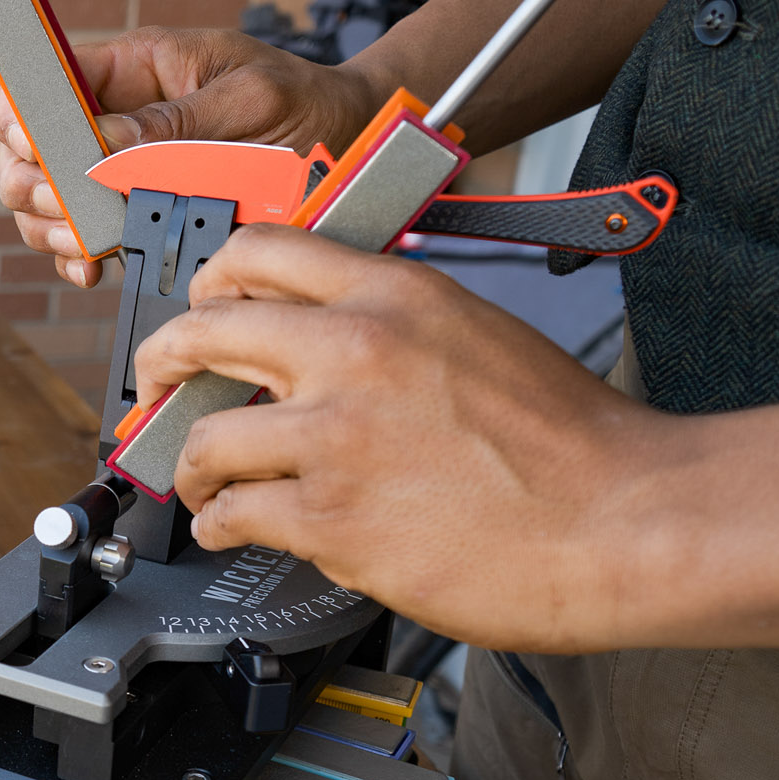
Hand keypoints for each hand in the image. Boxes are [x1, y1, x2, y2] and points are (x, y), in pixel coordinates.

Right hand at [0, 28, 378, 287]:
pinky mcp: (133, 217)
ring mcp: (117, 173)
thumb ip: (176, 120)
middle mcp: (113, 121)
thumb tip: (103, 142)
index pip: (42, 83)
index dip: (22, 115)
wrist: (343, 144)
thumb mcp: (249, 96)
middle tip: (69, 208)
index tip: (36, 145)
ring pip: (42, 204)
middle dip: (34, 184)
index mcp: (132, 71)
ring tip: (86, 243)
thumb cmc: (303, 100)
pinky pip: (77, 243)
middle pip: (25, 152)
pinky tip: (92, 268)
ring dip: (52, 229)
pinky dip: (73, 260)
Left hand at [135, 225, 676, 651]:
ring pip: (202, 439)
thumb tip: (318, 340)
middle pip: (201, 333)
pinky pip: (232, 514)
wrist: (625, 520)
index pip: (258, 250)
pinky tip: (234, 529)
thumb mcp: (477, 333)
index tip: (196, 311)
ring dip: (189, 467)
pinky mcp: (330, 516)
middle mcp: (354, 351)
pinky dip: (220, 526)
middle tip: (154, 391)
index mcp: (393, 294)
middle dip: (158, 367)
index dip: (207, 283)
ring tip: (204, 485)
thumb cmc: (569, 442)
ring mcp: (335, 436)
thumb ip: (391, 326)